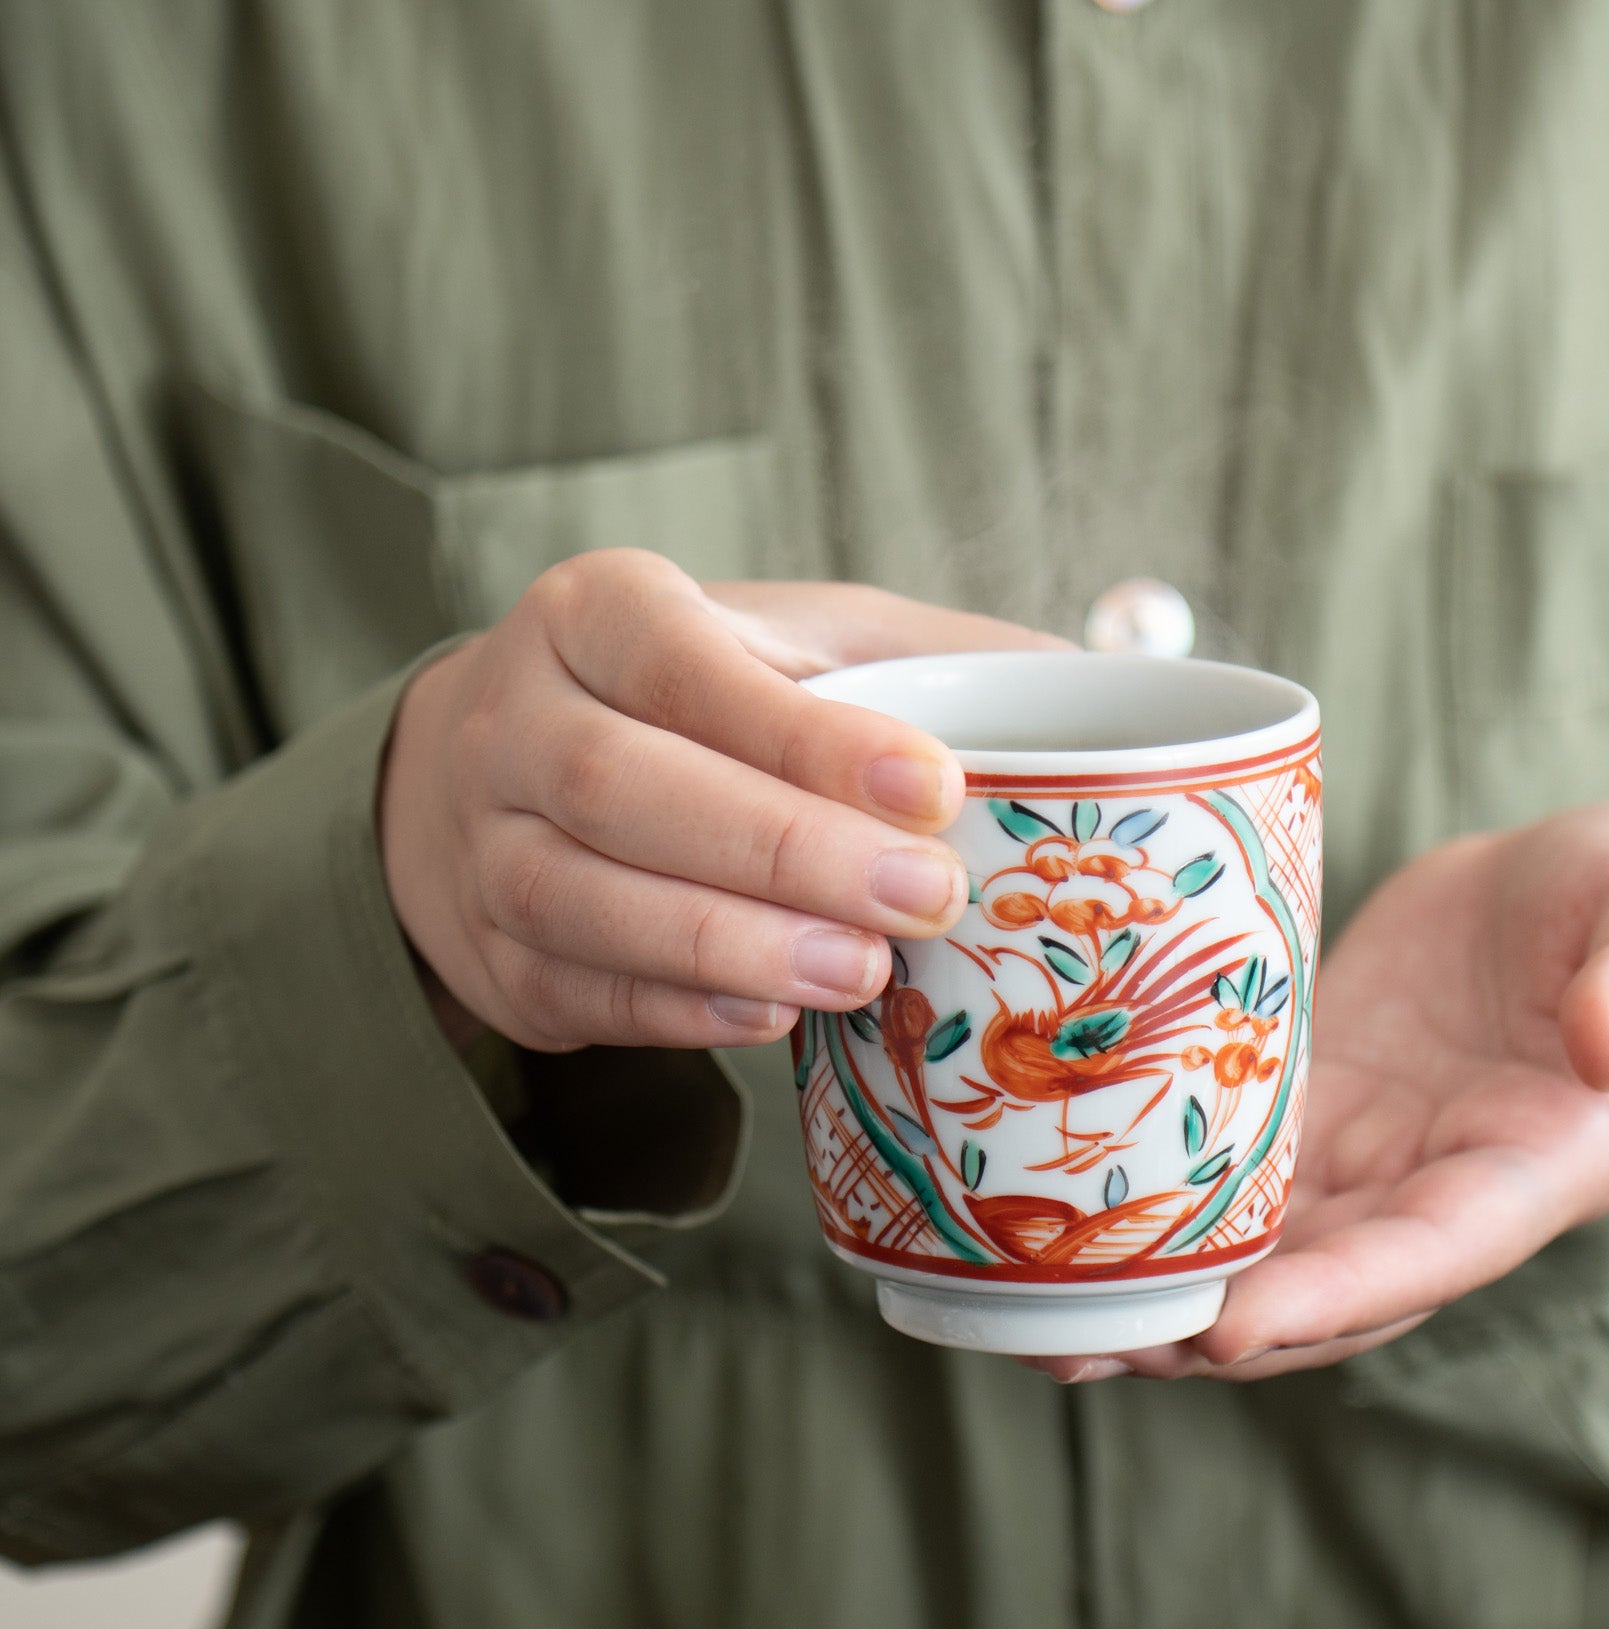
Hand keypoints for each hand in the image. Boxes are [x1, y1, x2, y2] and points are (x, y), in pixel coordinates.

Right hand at [378, 551, 1064, 1052]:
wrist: (500, 772)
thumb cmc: (699, 699)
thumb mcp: (801, 643)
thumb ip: (928, 662)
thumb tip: (1107, 691)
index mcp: (595, 611)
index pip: (685, 662)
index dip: (806, 735)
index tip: (933, 787)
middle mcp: (511, 717)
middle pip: (622, 785)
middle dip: (784, 849)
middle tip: (926, 898)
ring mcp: (481, 843)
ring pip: (579, 896)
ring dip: (730, 942)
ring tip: (863, 976)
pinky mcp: (494, 955)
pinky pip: (576, 987)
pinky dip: (678, 1009)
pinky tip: (774, 1017)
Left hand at [1042, 797, 1608, 1381]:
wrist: (1580, 880)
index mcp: (1543, 1163)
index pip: (1433, 1253)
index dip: (1334, 1298)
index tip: (1232, 1332)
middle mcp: (1445, 1185)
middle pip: (1324, 1286)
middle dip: (1212, 1329)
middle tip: (1086, 1349)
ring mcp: (1372, 1153)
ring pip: (1262, 1249)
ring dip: (1161, 1292)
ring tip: (1035, 1320)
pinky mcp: (1315, 1105)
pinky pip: (1233, 1171)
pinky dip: (1156, 1205)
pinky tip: (1056, 1220)